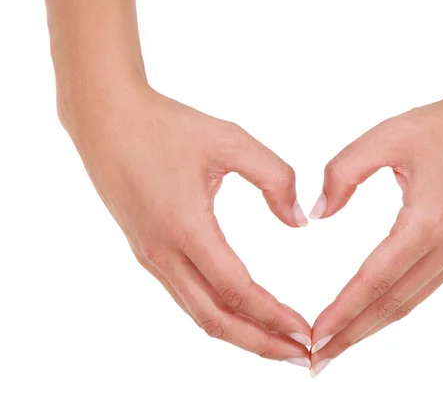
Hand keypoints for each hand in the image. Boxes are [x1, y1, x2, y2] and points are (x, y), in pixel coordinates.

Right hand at [61, 87, 311, 365]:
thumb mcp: (231, 139)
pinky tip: (241, 313)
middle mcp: (163, 253)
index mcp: (185, 227)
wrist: (105, 117)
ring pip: (198, 313)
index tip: (306, 331)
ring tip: (277, 342)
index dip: (274, 316)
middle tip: (301, 356)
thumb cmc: (167, 124)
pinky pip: (186, 296)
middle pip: (216, 319)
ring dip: (241, 333)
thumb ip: (275, 178)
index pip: (237, 290)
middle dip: (261, 343)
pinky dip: (219, 314)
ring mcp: (151, 256)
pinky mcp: (147, 252)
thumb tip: (298, 222)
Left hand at [308, 87, 442, 375]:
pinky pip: (424, 288)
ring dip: (373, 327)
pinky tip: (375, 315)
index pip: (375, 279)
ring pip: (410, 301)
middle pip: (392, 304)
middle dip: (353, 334)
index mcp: (428, 221)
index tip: (315, 335)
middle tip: (317, 359)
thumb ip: (344, 172)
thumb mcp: (388, 136)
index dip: (343, 310)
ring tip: (340, 346)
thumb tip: (317, 214)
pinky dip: (395, 308)